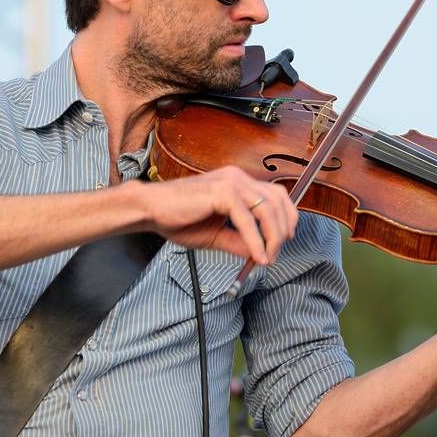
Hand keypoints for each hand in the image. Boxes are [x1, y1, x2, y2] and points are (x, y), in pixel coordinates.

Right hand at [139, 165, 297, 263]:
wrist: (150, 210)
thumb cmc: (177, 219)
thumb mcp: (216, 235)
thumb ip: (239, 242)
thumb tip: (260, 255)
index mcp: (237, 182)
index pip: (275, 195)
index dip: (286, 217)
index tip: (284, 240)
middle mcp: (237, 178)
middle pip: (277, 200)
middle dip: (283, 229)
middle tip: (276, 253)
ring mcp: (230, 182)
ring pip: (267, 209)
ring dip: (272, 237)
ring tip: (267, 258)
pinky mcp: (221, 192)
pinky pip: (247, 220)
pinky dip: (255, 241)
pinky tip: (256, 256)